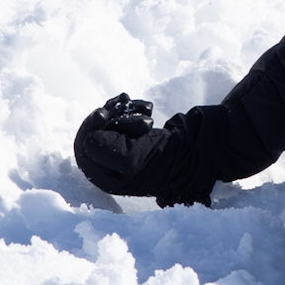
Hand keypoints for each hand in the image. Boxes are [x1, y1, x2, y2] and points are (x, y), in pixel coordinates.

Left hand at [72, 92, 214, 207]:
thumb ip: (105, 150)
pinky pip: (124, 113)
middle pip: (95, 132)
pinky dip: (134, 106)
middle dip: (111, 117)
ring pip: (109, 120)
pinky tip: (149, 107)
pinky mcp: (139, 133)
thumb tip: (88, 139)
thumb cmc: (167, 158)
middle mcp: (112, 165)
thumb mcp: (132, 160)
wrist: (201, 147)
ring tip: (147, 112)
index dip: (89, 128)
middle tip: (126, 108)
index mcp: (107, 178)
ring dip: (125, 109)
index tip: (103, 113)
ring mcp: (126, 147)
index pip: (84, 149)